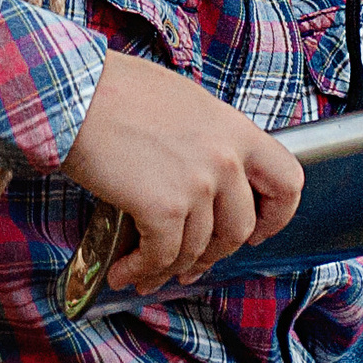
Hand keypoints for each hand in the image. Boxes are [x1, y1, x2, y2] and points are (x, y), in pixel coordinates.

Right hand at [59, 50, 303, 293]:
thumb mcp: (186, 104)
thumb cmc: (118, 92)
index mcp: (236, 129)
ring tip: (145, 271)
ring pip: (198, 249)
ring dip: (170, 268)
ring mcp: (198, 184)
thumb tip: (206, 179)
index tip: (257, 231)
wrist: (74, 92)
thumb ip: (208, 140)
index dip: (276, 216)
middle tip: (190, 261)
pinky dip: (141, 270)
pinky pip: (161, 256)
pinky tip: (123, 271)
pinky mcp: (163, 207)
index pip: (288, 181)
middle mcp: (226, 158)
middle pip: (240, 229)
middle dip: (213, 254)